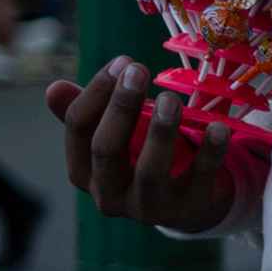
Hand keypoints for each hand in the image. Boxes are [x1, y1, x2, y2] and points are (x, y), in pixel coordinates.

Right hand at [45, 57, 238, 232]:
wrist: (186, 202)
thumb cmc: (139, 158)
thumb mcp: (114, 136)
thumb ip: (88, 113)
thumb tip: (54, 88)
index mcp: (84, 172)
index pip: (79, 130)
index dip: (96, 93)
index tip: (121, 62)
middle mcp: (108, 195)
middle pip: (107, 149)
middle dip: (121, 107)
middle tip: (138, 70)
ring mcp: (149, 207)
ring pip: (149, 171)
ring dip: (159, 131)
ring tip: (169, 98)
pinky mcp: (188, 208)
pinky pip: (199, 179)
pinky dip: (210, 152)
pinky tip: (217, 126)